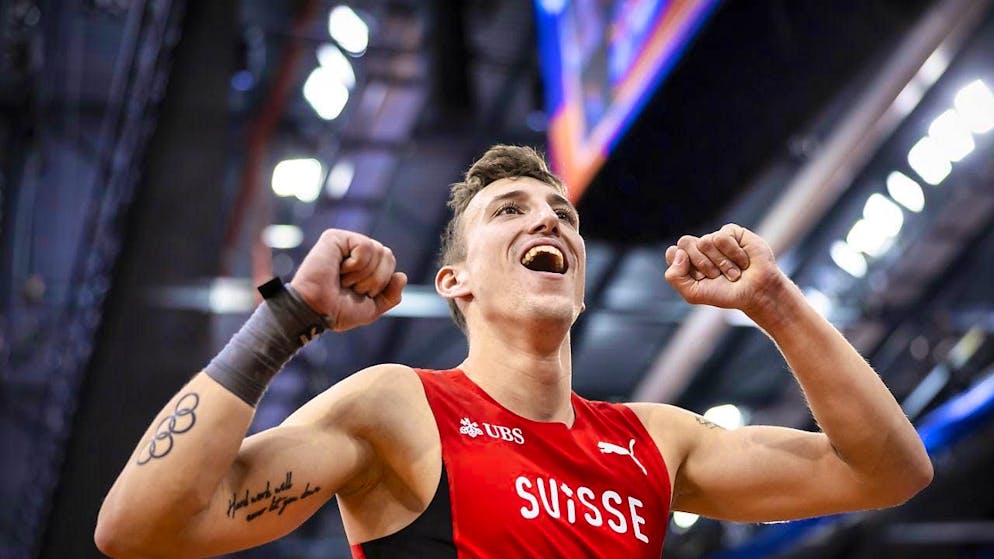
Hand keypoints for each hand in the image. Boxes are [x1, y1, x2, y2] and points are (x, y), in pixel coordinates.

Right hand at [289, 229, 406, 331]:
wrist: (316, 312)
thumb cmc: (338, 311)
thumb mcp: (372, 308)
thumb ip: (391, 296)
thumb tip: (402, 276)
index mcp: (365, 263)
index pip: (390, 262)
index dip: (381, 282)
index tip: (359, 293)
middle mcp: (355, 249)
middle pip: (387, 254)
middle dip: (374, 279)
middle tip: (351, 287)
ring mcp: (345, 242)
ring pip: (378, 250)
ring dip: (363, 275)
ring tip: (343, 280)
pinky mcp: (335, 237)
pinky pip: (365, 247)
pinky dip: (356, 266)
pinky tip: (338, 270)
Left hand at [664, 224, 785, 316]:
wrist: (756, 292)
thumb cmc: (725, 294)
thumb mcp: (693, 293)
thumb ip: (674, 277)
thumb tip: (677, 251)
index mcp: (686, 261)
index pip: (673, 253)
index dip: (685, 267)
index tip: (700, 278)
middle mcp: (699, 248)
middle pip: (685, 242)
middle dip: (702, 264)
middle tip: (717, 276)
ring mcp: (714, 238)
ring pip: (704, 241)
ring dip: (721, 262)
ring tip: (733, 272)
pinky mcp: (731, 232)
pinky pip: (721, 237)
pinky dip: (732, 253)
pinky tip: (743, 261)